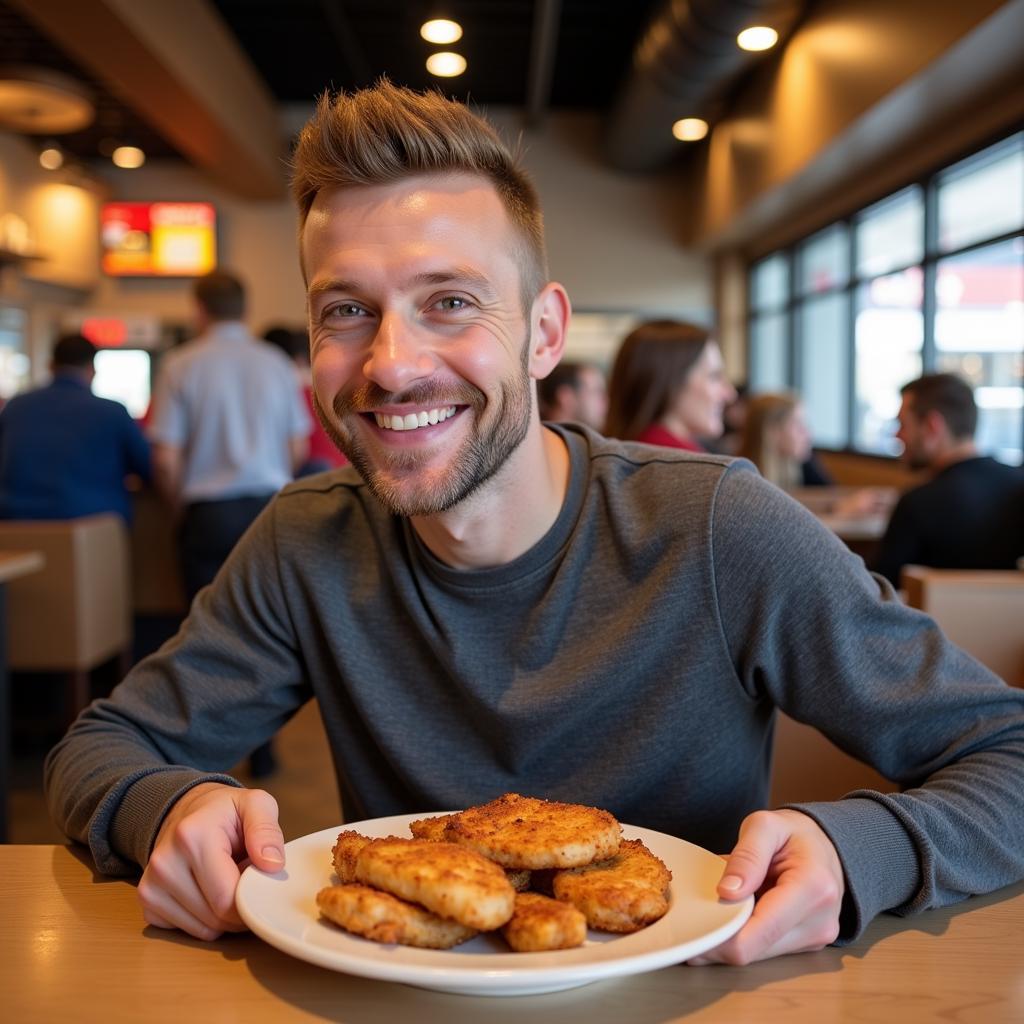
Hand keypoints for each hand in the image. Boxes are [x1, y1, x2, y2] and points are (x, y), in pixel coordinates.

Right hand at [137, 782, 284, 940]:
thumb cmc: (226, 811)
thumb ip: (267, 830)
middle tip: (246, 880)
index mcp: (192, 836)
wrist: (188, 811)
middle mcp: (165, 863)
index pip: (226, 898)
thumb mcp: (255, 804)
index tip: (261, 886)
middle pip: (215, 918)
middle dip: (240, 909)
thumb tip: (272, 865)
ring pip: (202, 930)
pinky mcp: (148, 902)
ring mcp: (150, 886)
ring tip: (227, 881)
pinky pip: (187, 931)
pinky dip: (205, 919)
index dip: (251, 902)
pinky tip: (208, 891)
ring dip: (223, 915)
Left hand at [688, 809, 843, 964]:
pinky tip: (735, 911)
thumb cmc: (793, 832)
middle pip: (754, 950)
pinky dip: (743, 934)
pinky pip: (764, 948)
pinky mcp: (806, 944)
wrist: (824, 844)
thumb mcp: (765, 826)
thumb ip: (746, 856)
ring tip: (717, 905)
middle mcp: (819, 921)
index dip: (719, 936)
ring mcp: (815, 937)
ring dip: (730, 935)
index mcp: (813, 888)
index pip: (759, 932)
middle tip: (691, 917)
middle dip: (718, 937)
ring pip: (756, 954)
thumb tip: (726, 891)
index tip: (691, 927)